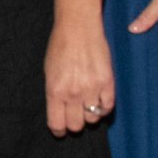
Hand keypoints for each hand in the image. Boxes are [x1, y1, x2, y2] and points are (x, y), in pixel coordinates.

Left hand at [45, 15, 116, 136]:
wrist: (78, 27)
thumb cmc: (60, 46)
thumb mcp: (49, 72)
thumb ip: (54, 93)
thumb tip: (60, 111)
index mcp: (55, 91)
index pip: (57, 124)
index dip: (59, 130)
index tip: (61, 129)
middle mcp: (73, 93)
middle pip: (76, 125)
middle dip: (74, 123)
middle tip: (75, 116)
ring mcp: (92, 88)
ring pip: (93, 117)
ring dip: (90, 114)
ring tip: (87, 104)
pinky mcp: (108, 82)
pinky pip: (108, 106)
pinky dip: (104, 107)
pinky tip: (100, 101)